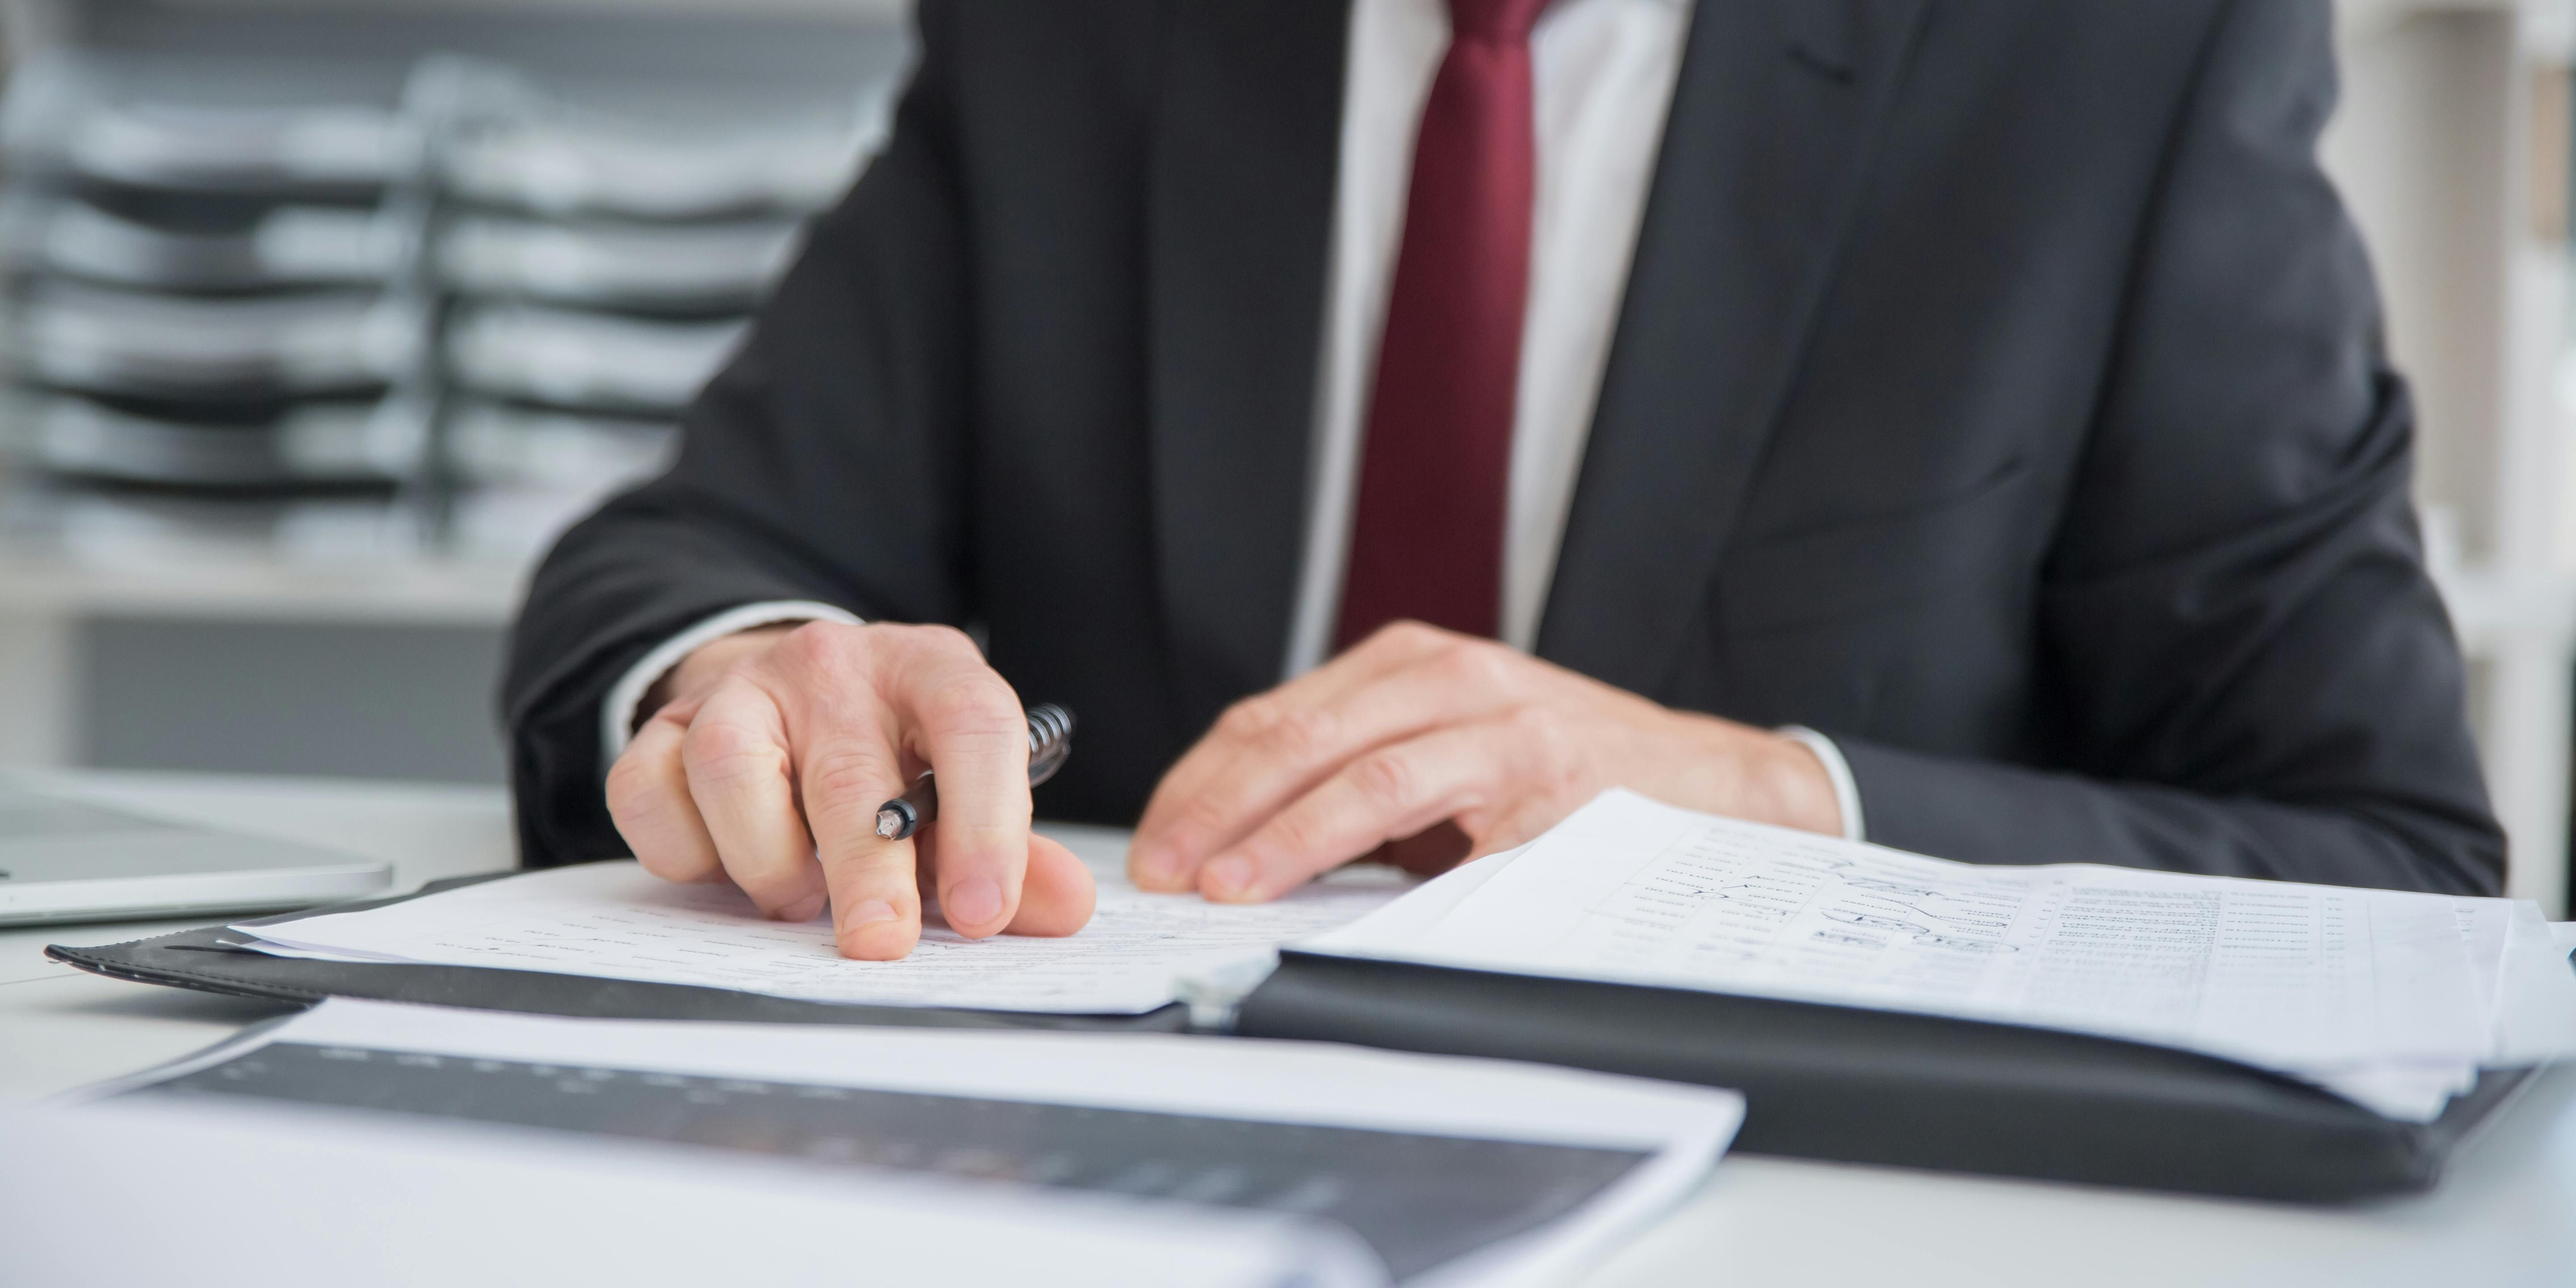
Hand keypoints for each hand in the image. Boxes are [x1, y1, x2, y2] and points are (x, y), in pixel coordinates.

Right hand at [605, 621, 1096, 958]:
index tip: (985, 910)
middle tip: (881, 942)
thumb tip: (1067, 907)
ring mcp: (740, 691)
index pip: (974, 725)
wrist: (781, 695)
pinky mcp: (661, 728)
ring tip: (800, 896)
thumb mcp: (961, 789)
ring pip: (732, 770)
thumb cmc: (886, 757)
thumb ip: (1012, 854)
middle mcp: (833, 668)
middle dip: (868, 873)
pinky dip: (686, 852)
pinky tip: (725, 866)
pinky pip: (649, 794)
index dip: (988, 822)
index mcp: (928, 670)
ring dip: (768, 859)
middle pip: (849, 773)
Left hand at [1127, 622, 1840, 901]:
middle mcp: (1448, 674)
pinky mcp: (1543, 777)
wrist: (1710, 784)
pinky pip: (1439, 820)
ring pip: (1359, 770)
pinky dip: (1372, 857)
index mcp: (1410, 662)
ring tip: (1222, 883)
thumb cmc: (1569, 777)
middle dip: (1212, 807)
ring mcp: (1499, 721)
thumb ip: (1362, 782)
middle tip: (1161, 868)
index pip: (1271, 717)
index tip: (1153, 840)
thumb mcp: (1452, 755)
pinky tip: (1329, 889)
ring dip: (1278, 833)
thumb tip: (1242, 850)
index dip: (1199, 781)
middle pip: (1295, 735)